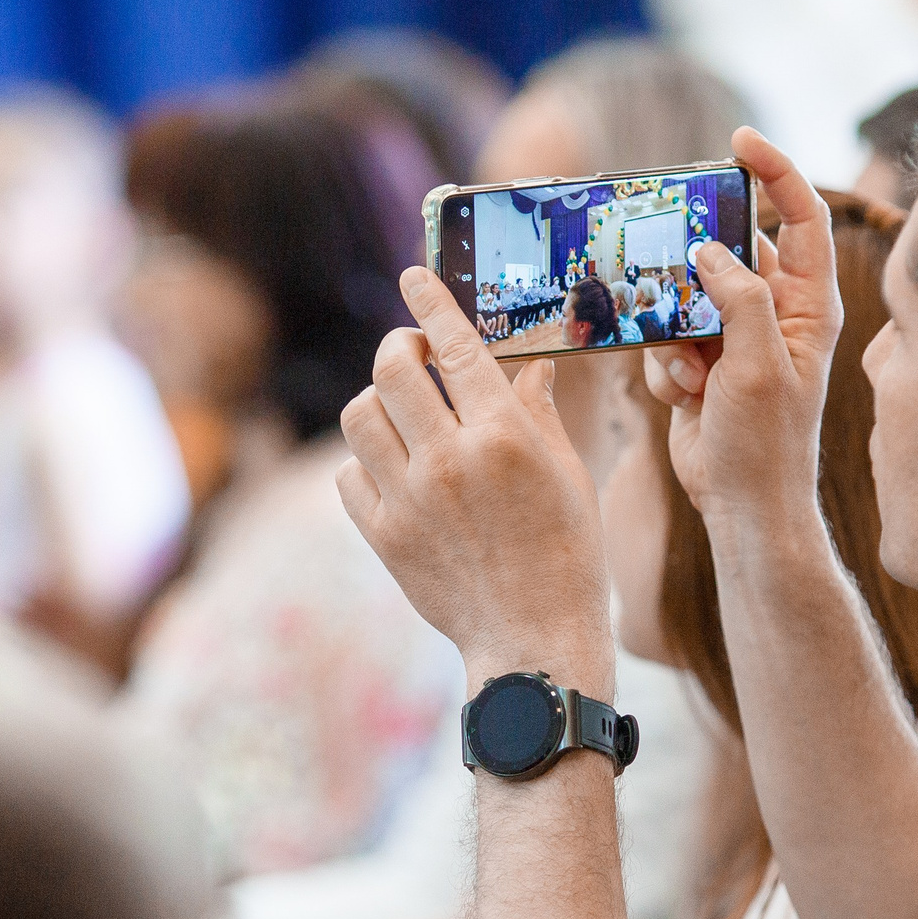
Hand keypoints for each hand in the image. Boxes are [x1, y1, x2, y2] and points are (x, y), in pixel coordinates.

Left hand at [336, 272, 614, 696]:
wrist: (533, 641)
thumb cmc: (567, 555)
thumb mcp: (568, 474)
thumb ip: (537, 412)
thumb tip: (526, 363)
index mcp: (503, 437)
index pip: (456, 346)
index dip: (430, 302)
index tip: (415, 278)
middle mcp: (449, 461)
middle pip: (392, 367)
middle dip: (398, 345)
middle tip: (412, 351)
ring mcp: (409, 500)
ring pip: (361, 415)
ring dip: (378, 400)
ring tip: (402, 411)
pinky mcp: (383, 536)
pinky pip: (349, 474)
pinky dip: (363, 461)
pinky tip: (392, 467)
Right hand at [641, 129, 841, 538]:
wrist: (742, 507)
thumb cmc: (766, 442)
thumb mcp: (757, 364)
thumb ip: (738, 297)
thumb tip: (707, 248)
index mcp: (807, 303)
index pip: (799, 216)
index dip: (774, 171)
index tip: (737, 141)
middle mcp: (774, 312)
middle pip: (729, 250)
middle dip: (695, 261)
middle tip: (669, 256)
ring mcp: (735, 338)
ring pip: (685, 295)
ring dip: (675, 330)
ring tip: (693, 371)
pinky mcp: (700, 363)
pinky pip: (666, 338)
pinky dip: (666, 366)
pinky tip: (685, 399)